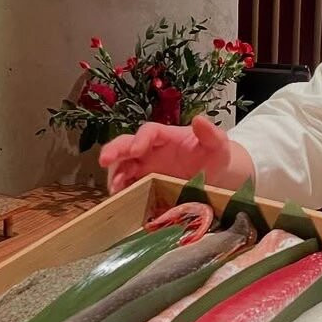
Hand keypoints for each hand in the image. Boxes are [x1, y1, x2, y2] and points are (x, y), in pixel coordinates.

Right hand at [99, 116, 248, 193]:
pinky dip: (124, 193)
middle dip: (114, 151)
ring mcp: (146, 168)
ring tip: (115, 189)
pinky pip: (130, 187)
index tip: (135, 149)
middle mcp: (151, 150)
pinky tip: (122, 202)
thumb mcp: (217, 145)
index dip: (140, 139)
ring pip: (124, 167)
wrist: (215, 177)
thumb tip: (199, 119)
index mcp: (166, 136)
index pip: (148, 132)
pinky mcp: (146, 185)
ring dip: (117, 176)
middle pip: (127, 145)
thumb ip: (210, 134)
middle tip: (104, 161)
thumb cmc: (214, 156)